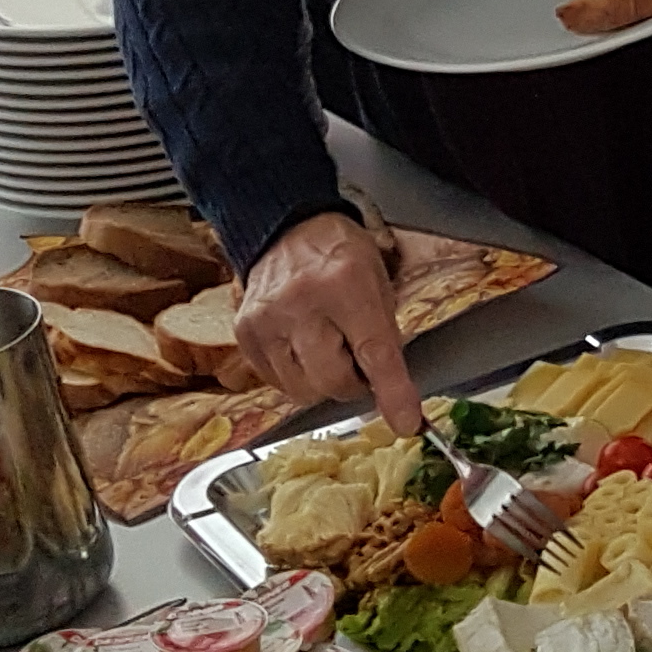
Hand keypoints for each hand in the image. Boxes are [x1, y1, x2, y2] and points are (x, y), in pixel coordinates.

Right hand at [235, 212, 419, 433]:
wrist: (285, 229)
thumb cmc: (339, 255)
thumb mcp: (378, 282)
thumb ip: (383, 334)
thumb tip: (392, 390)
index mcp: (345, 285)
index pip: (374, 352)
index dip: (392, 393)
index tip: (405, 423)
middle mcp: (301, 304)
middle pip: (333, 380)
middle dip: (354, 384)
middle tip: (358, 362)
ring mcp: (267, 321)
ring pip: (303, 390)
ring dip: (323, 382)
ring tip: (328, 349)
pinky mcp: (245, 334)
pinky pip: (278, 383)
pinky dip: (298, 376)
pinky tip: (303, 348)